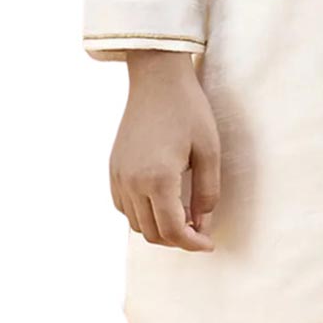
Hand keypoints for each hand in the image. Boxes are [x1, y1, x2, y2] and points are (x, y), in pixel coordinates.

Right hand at [109, 51, 220, 250]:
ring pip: (136, 224)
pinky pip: (124, 207)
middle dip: (177, 239)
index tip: (209, 244)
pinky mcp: (113, 168)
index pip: (173, 231)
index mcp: (158, 179)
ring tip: (183, 215)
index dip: (193, 244)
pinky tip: (161, 201)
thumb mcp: (209, 150)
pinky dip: (141, 214)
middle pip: (152, 233)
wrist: (157, 78)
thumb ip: (207, 192)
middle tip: (199, 230)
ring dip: (159, 228)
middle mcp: (133, 182)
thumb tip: (202, 224)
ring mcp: (119, 176)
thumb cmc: (188, 109)